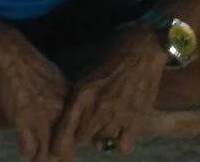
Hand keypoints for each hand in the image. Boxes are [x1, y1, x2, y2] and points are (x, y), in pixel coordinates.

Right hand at [0, 30, 69, 161]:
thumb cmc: (29, 60)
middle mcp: (58, 111)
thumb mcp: (54, 76)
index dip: (72, 143)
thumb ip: (61, 94)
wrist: (8, 52)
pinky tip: (26, 153)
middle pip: (66, 145)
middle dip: (62, 156)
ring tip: (41, 161)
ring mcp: (40, 116)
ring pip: (47, 150)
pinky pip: (28, 147)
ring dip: (44, 158)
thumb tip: (64, 104)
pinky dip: (27, 153)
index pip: (77, 131)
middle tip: (59, 161)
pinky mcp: (22, 119)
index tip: (69, 150)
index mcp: (68, 101)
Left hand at [52, 25, 165, 158]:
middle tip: (87, 128)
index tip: (55, 152)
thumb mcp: (88, 69)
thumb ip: (80, 92)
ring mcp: (118, 114)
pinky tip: (120, 134)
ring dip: (101, 136)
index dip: (59, 141)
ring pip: (102, 141)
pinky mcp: (138, 119)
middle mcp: (98, 106)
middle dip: (82, 134)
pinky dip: (120, 143)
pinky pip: (123, 146)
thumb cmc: (114, 54)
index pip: (66, 124)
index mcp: (83, 91)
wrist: (144, 48)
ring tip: (105, 126)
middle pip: (82, 136)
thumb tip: (69, 111)